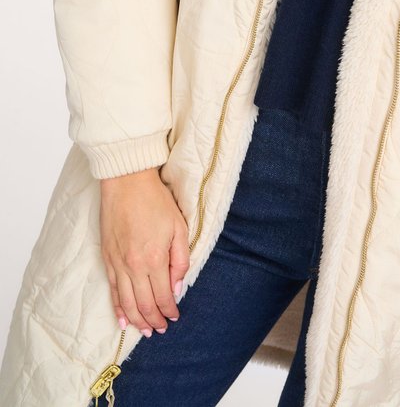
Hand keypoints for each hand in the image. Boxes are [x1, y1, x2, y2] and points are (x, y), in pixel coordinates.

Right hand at [100, 167, 189, 336]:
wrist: (127, 181)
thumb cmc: (156, 200)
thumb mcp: (179, 227)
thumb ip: (180, 259)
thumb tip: (177, 287)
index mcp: (154, 258)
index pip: (163, 296)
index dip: (169, 311)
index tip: (175, 317)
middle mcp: (133, 266)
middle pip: (143, 304)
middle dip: (154, 321)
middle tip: (161, 330)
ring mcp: (117, 263)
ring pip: (126, 302)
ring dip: (136, 320)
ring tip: (145, 331)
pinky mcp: (106, 257)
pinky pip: (112, 290)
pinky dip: (117, 307)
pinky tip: (122, 319)